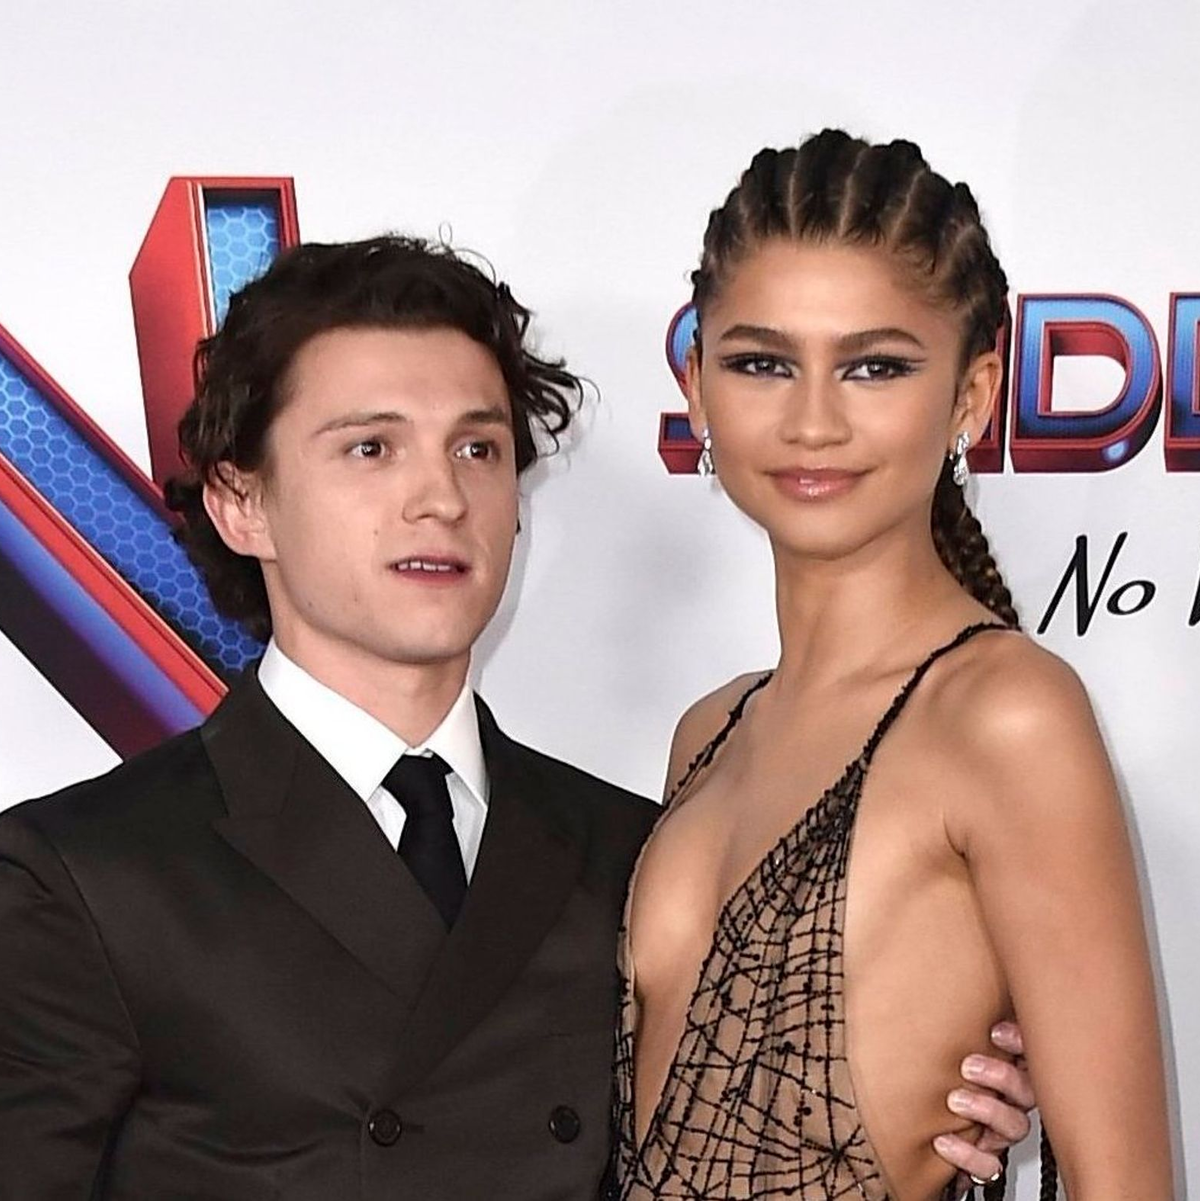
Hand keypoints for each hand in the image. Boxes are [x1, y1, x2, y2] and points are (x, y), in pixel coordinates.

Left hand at [932, 1022, 1034, 1192]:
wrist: (920, 1124)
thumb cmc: (933, 1073)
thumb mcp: (942, 1040)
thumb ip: (951, 1019)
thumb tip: (931, 970)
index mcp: (1005, 1066)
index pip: (1030, 1053)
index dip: (1021, 1043)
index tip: (995, 1033)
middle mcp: (1009, 1099)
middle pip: (1028, 1090)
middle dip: (1002, 1076)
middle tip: (968, 1067)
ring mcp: (999, 1130)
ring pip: (1016, 1126)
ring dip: (987, 1111)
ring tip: (955, 1101)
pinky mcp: (984, 1159)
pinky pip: (989, 1166)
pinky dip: (970, 1156)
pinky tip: (944, 1142)